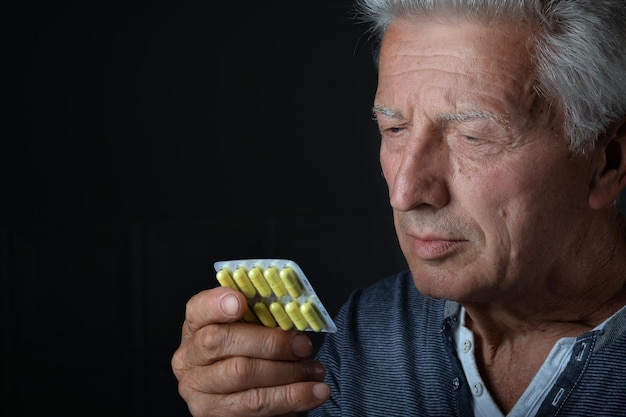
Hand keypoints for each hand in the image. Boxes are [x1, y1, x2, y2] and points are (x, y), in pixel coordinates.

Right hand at [171, 286, 329, 416]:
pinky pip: (255, 409)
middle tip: (304, 346)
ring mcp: (199, 392)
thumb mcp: (245, 328)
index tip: (241, 302)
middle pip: (223, 344)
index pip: (199, 309)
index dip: (218, 304)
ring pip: (242, 379)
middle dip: (271, 344)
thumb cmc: (244, 350)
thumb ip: (259, 315)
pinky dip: (288, 400)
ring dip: (288, 377)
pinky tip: (310, 394)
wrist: (232, 392)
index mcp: (195, 327)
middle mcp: (189, 359)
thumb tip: (291, 311)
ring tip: (315, 372)